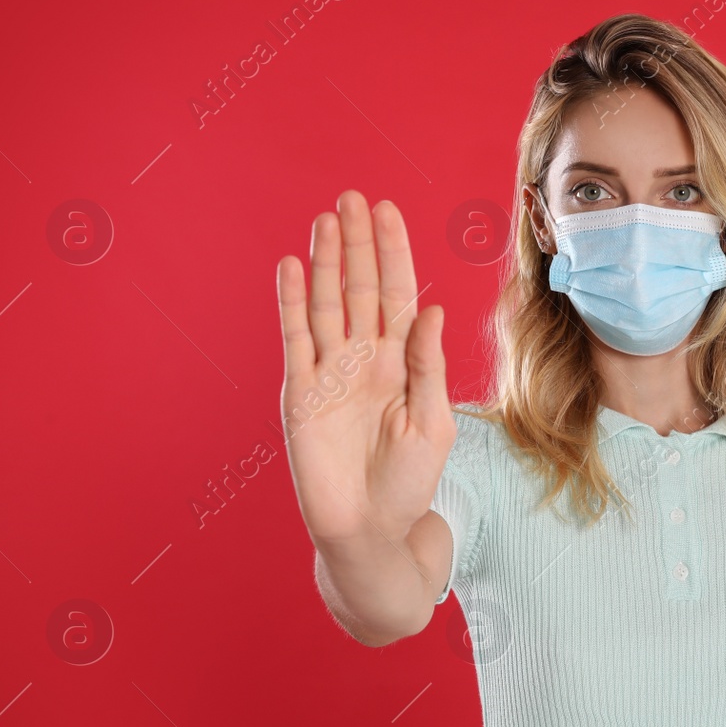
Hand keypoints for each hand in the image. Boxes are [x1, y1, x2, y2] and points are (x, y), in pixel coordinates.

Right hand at [276, 190, 454, 545]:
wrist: (369, 529)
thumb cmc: (408, 483)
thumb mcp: (432, 423)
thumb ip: (429, 365)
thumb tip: (434, 309)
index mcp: (402, 362)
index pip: (398, 294)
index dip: (393, 253)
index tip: (389, 211)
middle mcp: (364, 359)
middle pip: (359, 287)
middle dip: (357, 243)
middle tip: (354, 197)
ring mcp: (330, 372)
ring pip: (326, 303)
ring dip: (324, 261)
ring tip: (326, 219)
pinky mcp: (301, 392)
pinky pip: (295, 338)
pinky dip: (291, 302)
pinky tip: (291, 266)